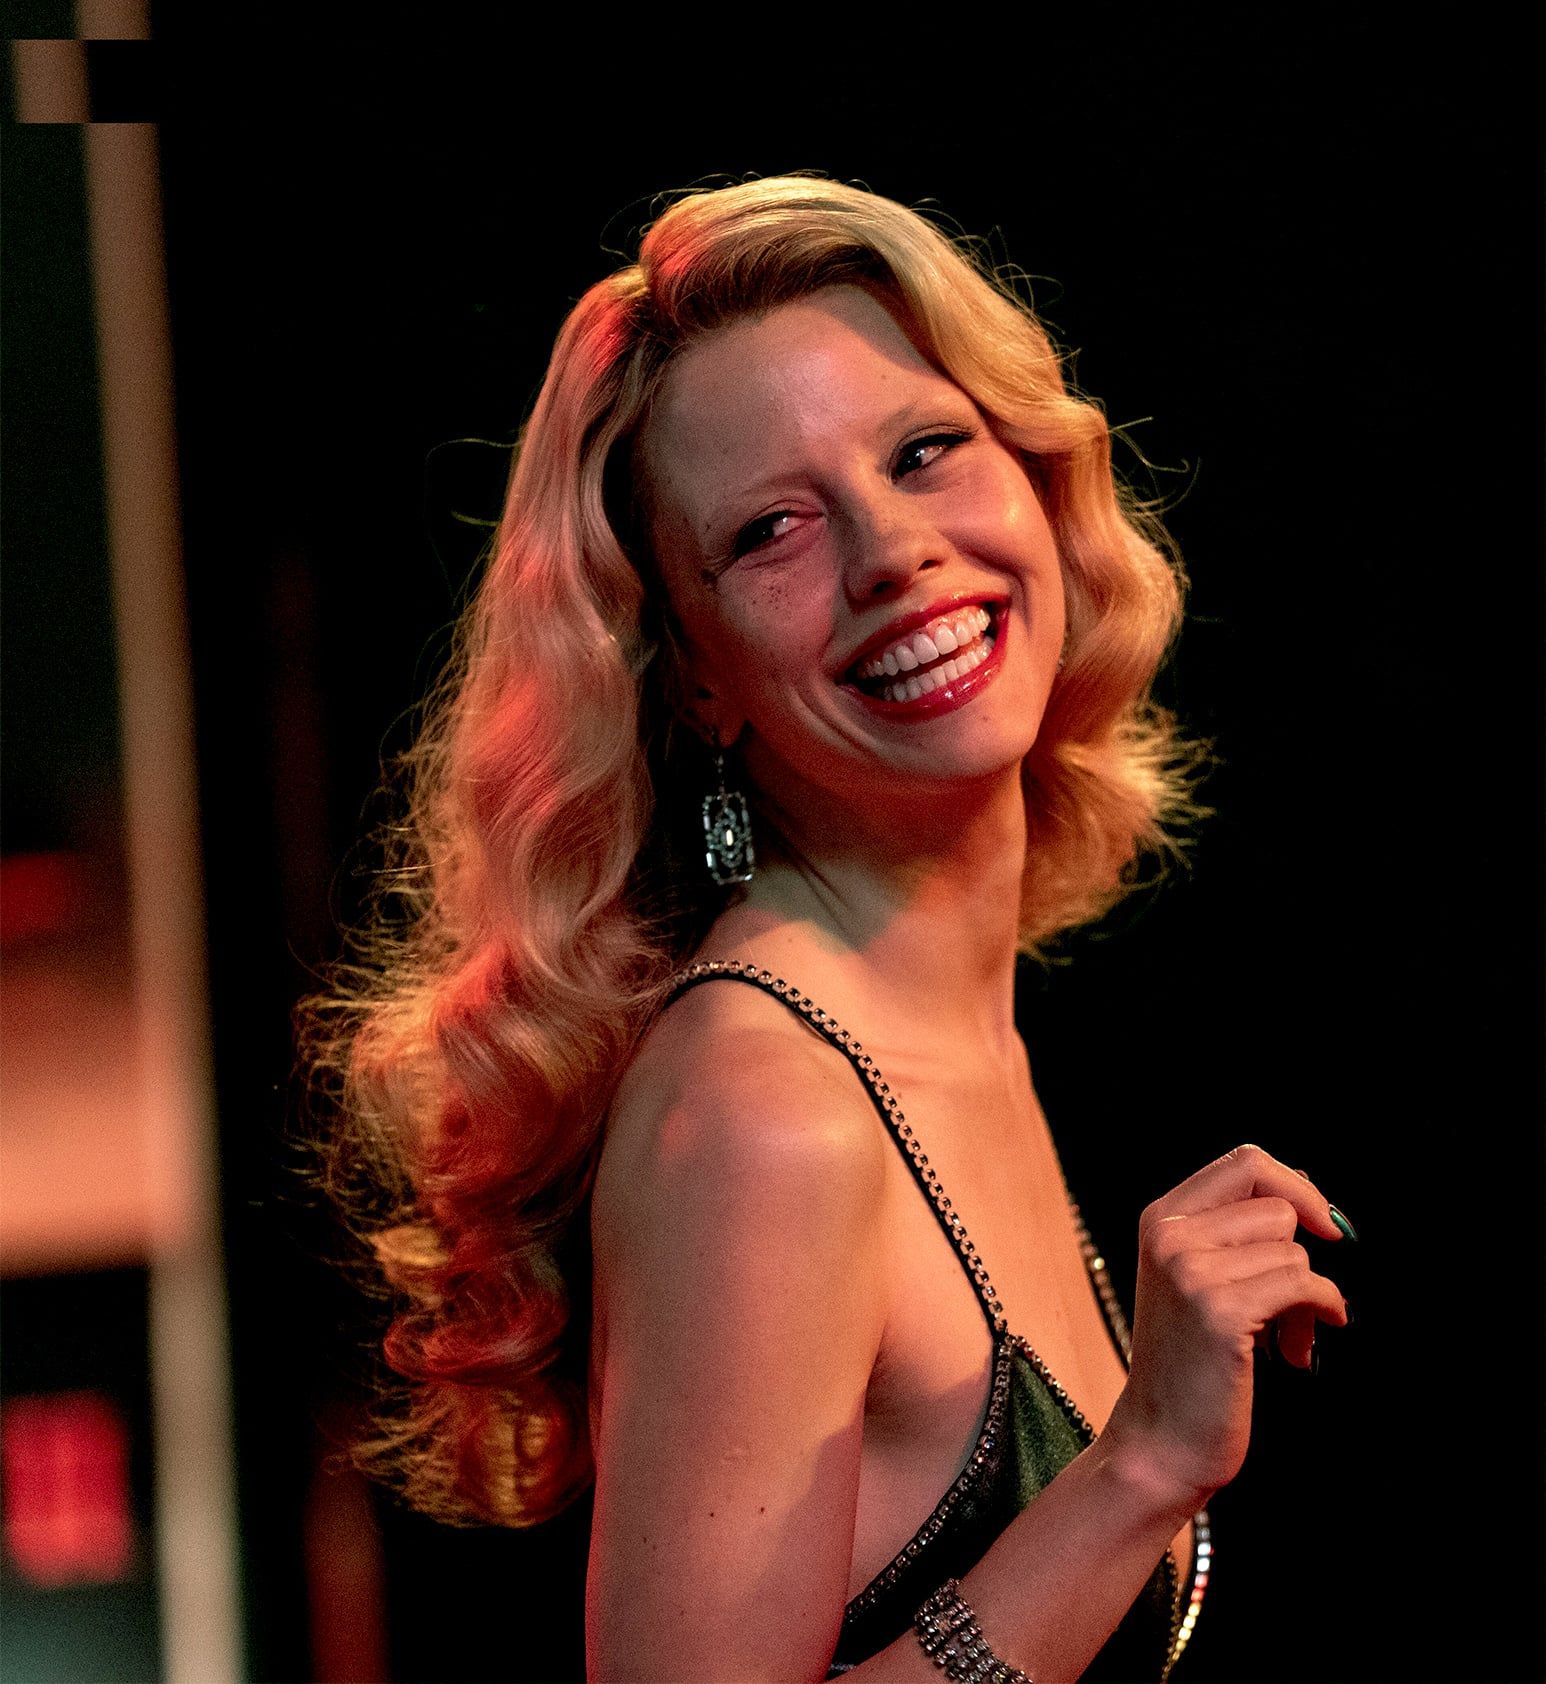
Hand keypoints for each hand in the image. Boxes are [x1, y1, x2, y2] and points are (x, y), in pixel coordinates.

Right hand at [1102, 1143, 1349, 1510]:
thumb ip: (1232, 1233)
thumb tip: (1312, 1199)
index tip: (1325, 1228)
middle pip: (1277, 1207)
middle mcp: (1169, 1235)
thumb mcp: (1194, 1279)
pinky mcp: (1221, 1311)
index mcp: (1160, 1219)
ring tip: (1284, 1338)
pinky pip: (1304, 1285)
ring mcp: (1191, 1270)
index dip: (1297, 1188)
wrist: (1160, 1442)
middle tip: (1297, 1301)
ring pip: (1293, 1251)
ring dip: (1307, 1298)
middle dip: (1303, 1253)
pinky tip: (1303, 1348)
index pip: (1245, 1162)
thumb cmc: (1190, 1365)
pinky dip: (1322, 1313)